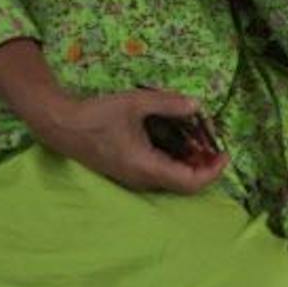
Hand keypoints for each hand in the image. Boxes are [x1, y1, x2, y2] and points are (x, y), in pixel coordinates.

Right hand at [32, 88, 228, 193]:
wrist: (62, 126)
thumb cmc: (98, 115)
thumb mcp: (137, 102)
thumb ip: (169, 104)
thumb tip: (197, 105)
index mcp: (147, 167)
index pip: (190, 182)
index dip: (213, 172)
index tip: (225, 153)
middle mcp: (143, 179)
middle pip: (185, 184)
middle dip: (205, 166)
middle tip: (215, 143)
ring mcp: (135, 179)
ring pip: (173, 180)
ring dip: (191, 163)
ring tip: (200, 139)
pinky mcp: (129, 173)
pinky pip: (161, 173)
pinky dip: (176, 161)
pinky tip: (179, 140)